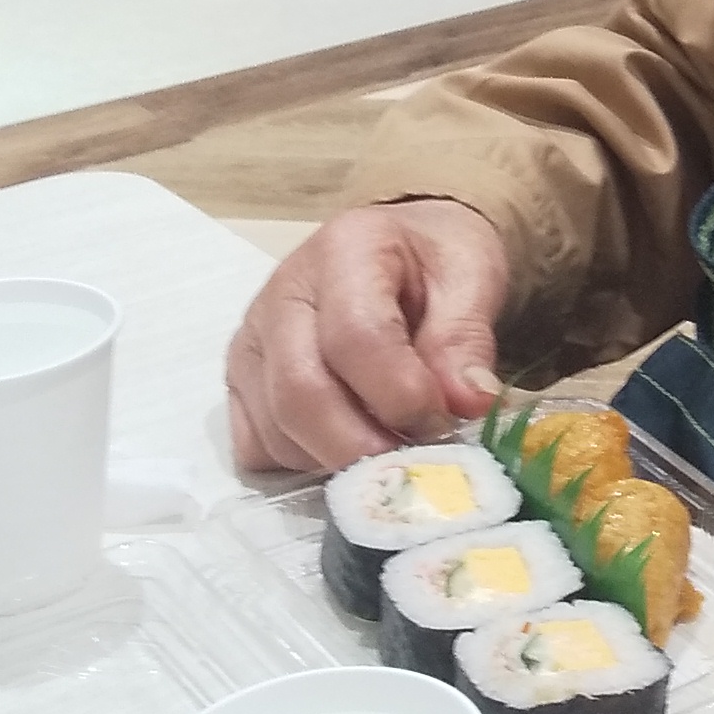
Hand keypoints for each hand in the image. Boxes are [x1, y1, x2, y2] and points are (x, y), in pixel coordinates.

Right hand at [226, 198, 509, 471]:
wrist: (405, 250)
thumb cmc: (436, 262)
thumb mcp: (472, 277)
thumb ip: (466, 339)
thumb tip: (469, 404)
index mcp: (343, 251)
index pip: (354, 336)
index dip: (400, 393)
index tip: (443, 421)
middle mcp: (281, 295)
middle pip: (299, 392)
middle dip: (364, 445)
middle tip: (417, 458)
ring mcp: (252, 342)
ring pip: (276, 430)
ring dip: (338, 459)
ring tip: (393, 446)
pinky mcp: (241, 383)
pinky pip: (256, 446)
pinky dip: (304, 463)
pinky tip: (349, 443)